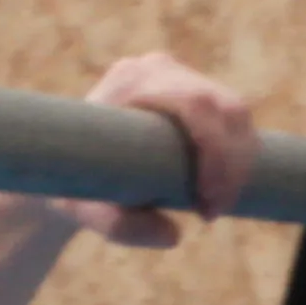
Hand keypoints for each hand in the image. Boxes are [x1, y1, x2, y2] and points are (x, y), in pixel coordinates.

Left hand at [59, 52, 256, 249]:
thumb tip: (173, 235)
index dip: (217, 152)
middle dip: (233, 165)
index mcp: (132, 80)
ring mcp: (179, 77)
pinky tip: (221, 191)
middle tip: (213, 213)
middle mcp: (159, 69)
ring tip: (212, 208)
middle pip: (225, 106)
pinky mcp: (193, 94)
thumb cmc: (72, 186)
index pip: (197, 104)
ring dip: (239, 165)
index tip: (207, 201)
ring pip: (236, 115)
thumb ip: (119, 227)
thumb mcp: (84, 212)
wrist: (65, 165)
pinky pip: (234, 122)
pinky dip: (239, 159)